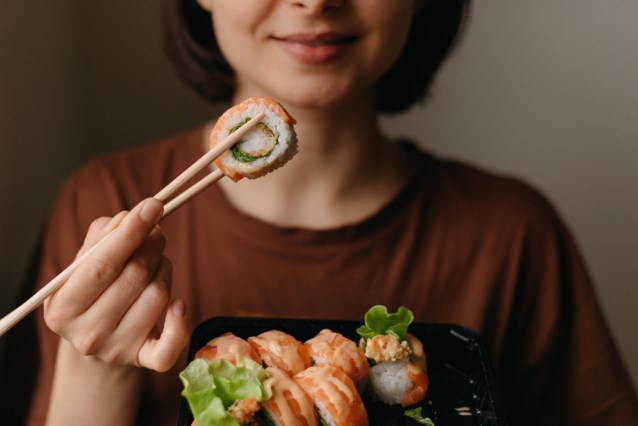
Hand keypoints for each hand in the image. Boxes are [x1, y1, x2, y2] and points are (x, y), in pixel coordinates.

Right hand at [43, 198, 189, 371]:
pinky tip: (178, 304)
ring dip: (164, 268)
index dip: (130, 234)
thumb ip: (104, 234)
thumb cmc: (93, 286)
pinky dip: (180, 321)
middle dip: (152, 245)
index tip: (153, 205)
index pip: (101, 265)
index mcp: (62, 307)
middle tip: (156, 232)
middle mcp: (86, 334)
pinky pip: (171, 345)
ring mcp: (115, 351)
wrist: (97, 335)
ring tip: (155, 263)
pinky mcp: (143, 360)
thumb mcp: (86, 259)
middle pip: (135, 277)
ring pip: (158, 295)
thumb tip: (132, 218)